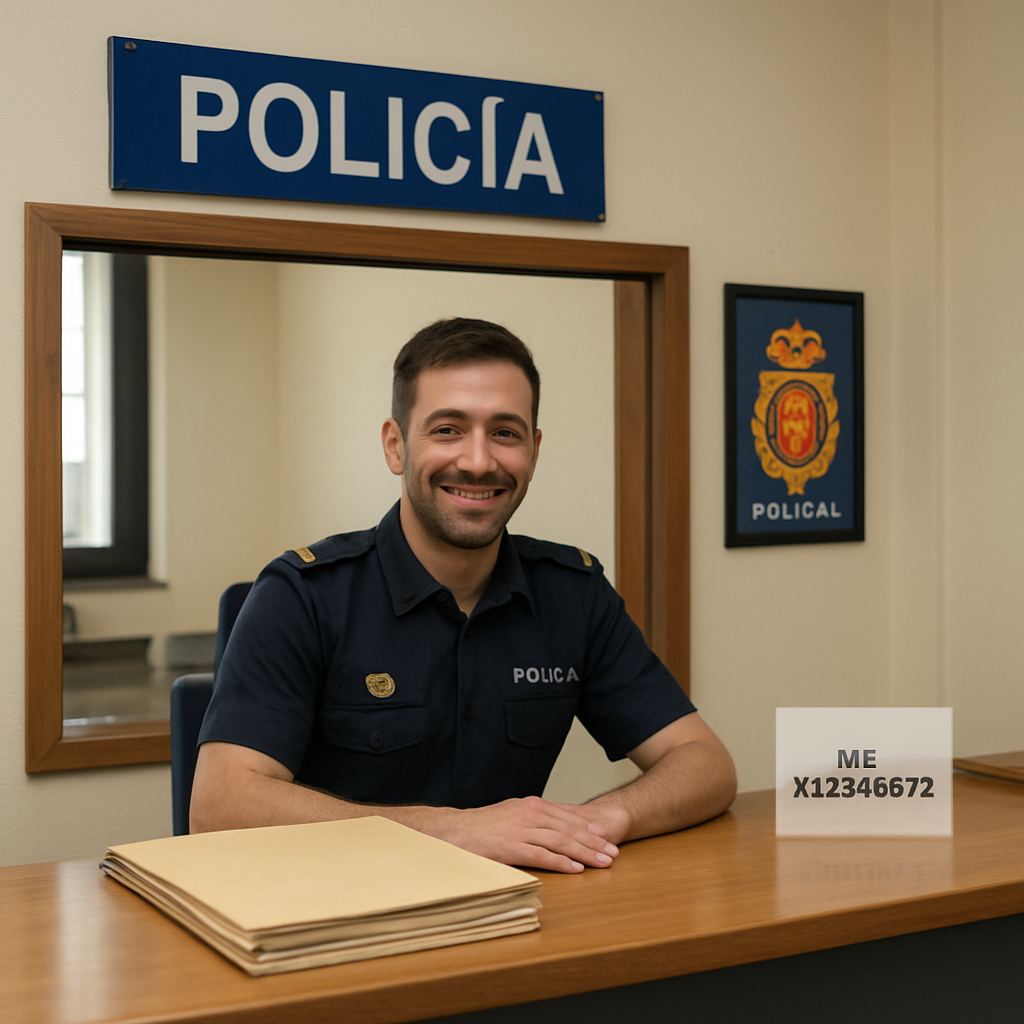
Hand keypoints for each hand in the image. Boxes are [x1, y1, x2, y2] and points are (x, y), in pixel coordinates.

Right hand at [435, 796, 620, 873]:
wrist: (455, 831)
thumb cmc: (483, 826)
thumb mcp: (512, 815)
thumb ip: (533, 820)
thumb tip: (553, 828)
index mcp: (531, 805)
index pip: (567, 816)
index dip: (589, 827)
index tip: (606, 837)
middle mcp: (529, 814)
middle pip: (569, 828)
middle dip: (594, 841)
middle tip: (613, 852)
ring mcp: (521, 830)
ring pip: (560, 840)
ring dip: (585, 852)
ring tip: (603, 862)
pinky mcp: (511, 847)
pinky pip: (541, 855)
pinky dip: (561, 862)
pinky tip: (576, 869)